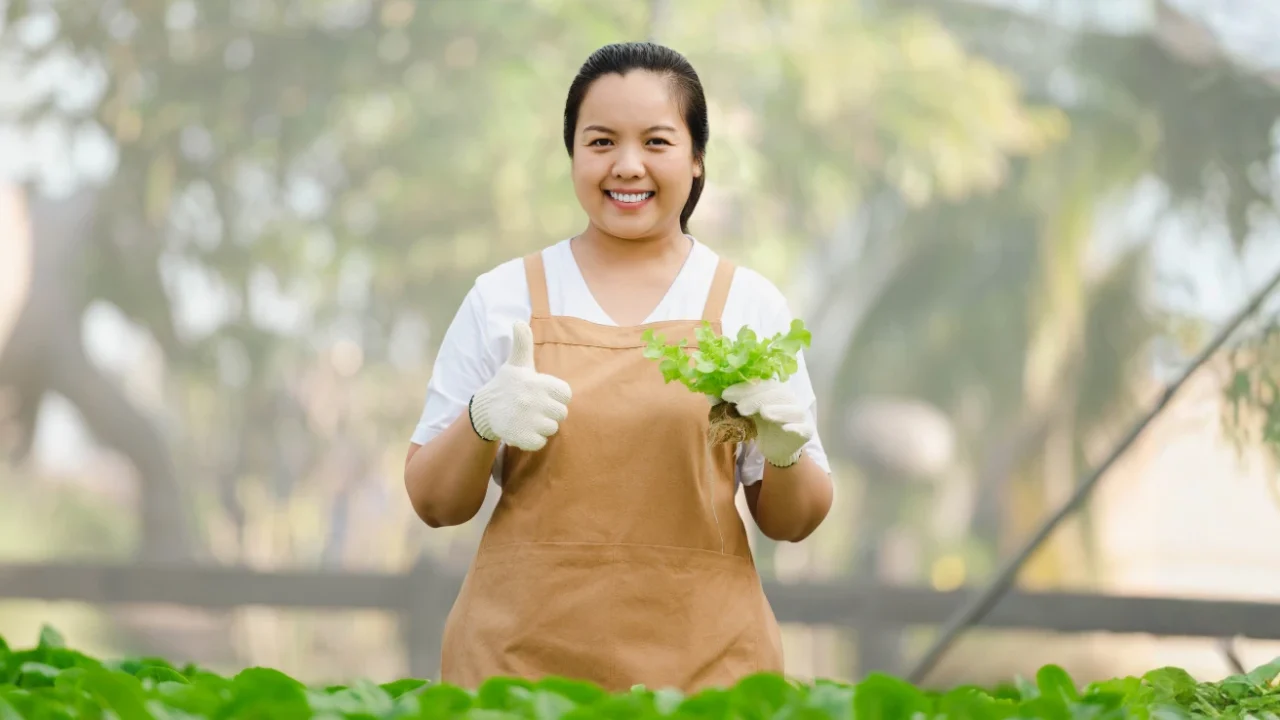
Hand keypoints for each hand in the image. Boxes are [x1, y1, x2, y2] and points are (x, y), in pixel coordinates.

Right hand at [468, 321, 571, 450]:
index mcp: (538, 382)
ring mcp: (528, 420)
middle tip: (534, 408)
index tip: (542, 394)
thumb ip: (523, 343)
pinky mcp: (522, 437)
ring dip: (542, 426)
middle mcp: (534, 401)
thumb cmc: (507, 384)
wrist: (484, 409)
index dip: (556, 396)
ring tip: (527, 418)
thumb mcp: (516, 363)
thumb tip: (518, 322)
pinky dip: (534, 439)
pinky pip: (540, 442)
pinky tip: (523, 430)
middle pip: (561, 413)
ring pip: (552, 429)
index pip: (566, 394)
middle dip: (550, 412)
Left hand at [721, 379, 813, 467]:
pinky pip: (804, 429)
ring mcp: (799, 416)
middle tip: (741, 408)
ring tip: (764, 413)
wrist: (778, 446)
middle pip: (777, 395)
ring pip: (793, 410)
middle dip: (757, 399)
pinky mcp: (806, 431)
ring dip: (779, 410)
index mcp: (775, 391)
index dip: (744, 388)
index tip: (726, 394)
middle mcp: (789, 399)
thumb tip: (711, 393)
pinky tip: (787, 429)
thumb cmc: (762, 425)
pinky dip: (796, 428)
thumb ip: (733, 403)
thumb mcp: (747, 413)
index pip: (761, 385)